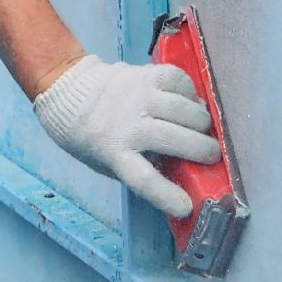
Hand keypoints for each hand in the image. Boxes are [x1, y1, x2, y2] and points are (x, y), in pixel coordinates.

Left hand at [32, 55, 221, 216]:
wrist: (68, 91)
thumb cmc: (91, 135)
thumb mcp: (107, 161)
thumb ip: (138, 166)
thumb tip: (183, 170)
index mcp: (113, 153)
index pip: (143, 179)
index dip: (167, 195)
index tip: (186, 206)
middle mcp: (128, 124)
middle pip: (175, 139)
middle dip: (203, 151)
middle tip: (212, 156)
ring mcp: (138, 96)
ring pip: (183, 109)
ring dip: (201, 122)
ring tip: (203, 128)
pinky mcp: (145, 75)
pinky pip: (179, 81)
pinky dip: (191, 92)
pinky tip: (190, 101)